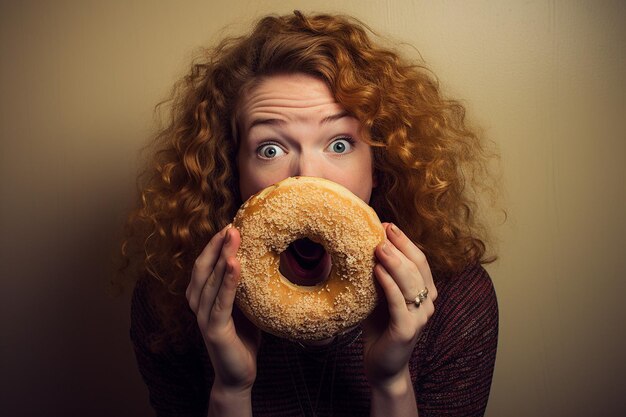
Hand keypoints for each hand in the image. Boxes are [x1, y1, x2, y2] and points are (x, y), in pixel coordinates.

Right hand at [186, 225, 259, 391]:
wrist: (238, 374)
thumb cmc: (242, 337)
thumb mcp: (244, 305)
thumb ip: (243, 285)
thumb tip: (260, 258)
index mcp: (202, 296)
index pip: (205, 263)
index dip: (215, 244)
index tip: (230, 224)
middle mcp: (197, 303)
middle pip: (204, 267)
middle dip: (216, 244)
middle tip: (232, 224)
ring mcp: (203, 316)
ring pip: (210, 280)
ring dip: (222, 255)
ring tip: (233, 236)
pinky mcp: (213, 329)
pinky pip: (221, 301)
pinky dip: (228, 281)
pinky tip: (235, 264)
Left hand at [363, 223, 437, 389]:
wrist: (381, 365)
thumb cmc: (379, 327)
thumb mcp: (379, 295)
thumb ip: (379, 274)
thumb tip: (367, 243)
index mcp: (425, 291)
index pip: (419, 259)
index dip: (405, 241)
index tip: (387, 225)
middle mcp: (428, 303)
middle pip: (418, 267)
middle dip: (400, 245)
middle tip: (383, 229)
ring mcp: (420, 317)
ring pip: (411, 283)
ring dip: (395, 262)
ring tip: (379, 246)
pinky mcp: (406, 330)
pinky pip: (399, 303)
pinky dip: (389, 285)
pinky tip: (377, 271)